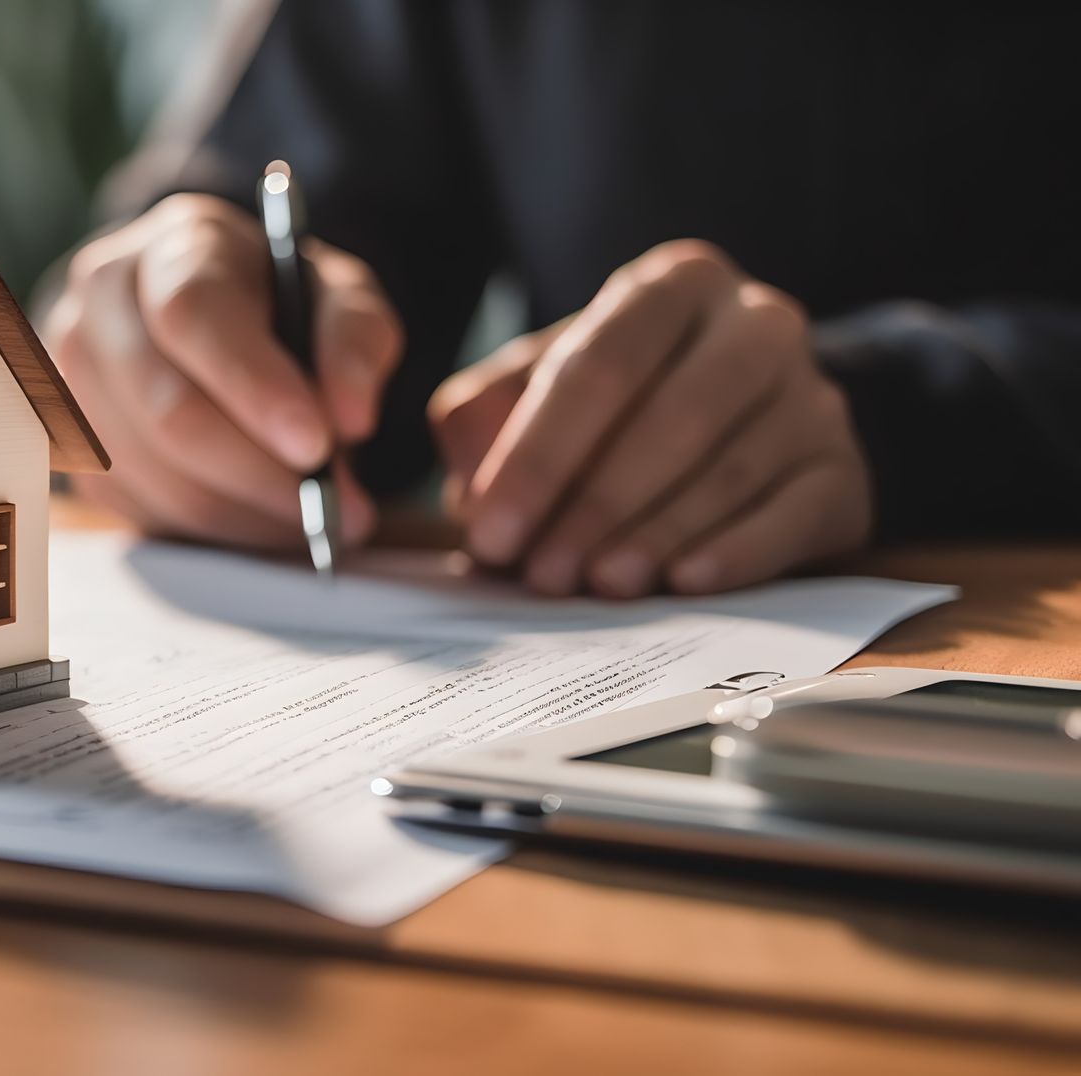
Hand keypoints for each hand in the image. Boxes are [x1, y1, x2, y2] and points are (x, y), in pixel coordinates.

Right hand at [42, 193, 403, 549]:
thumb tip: (349, 418)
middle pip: (168, 409)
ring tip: (308, 514)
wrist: (198, 318)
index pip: (194, 314)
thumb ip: (355, 340)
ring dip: (242, 510)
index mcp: (172, 248)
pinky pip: (140, 507)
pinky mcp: (70, 444)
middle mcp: (101, 305)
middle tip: (333, 507)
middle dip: (260, 472)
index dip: (254, 386)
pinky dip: (210, 525)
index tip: (317, 445)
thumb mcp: (336, 296)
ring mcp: (71, 376)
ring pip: (156, 474)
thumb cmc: (273, 304)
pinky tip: (255, 510)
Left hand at [429, 239, 871, 595]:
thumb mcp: (539, 384)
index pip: (601, 363)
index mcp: (674, 285)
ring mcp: (812, 394)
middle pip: (675, 414)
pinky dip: (737, 551)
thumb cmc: (618, 401)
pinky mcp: (843, 469)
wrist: (744, 417)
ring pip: (732, 467)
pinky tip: (684, 582)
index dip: (539, 452)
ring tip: (598, 584)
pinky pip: (794, 513)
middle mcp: (757, 322)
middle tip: (542, 572)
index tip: (491, 527)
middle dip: (597, 501)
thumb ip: (486, 416)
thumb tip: (472, 490)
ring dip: (656, 534)